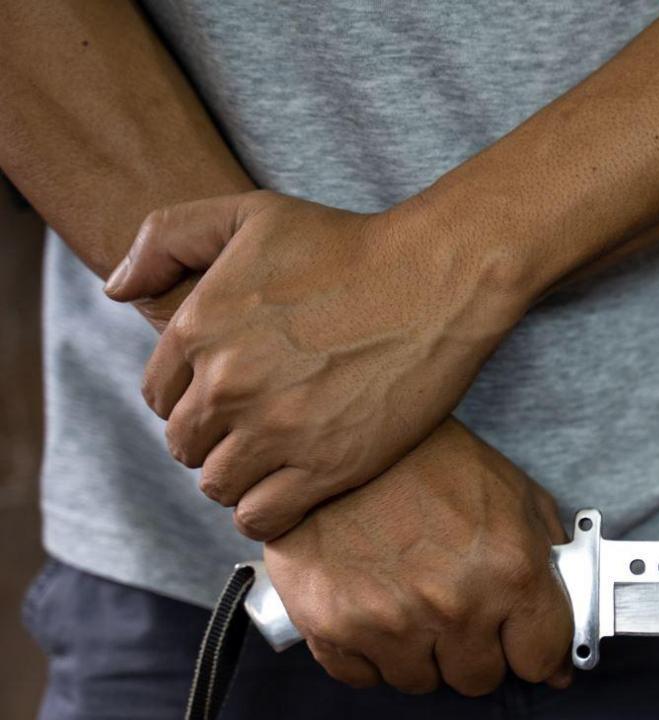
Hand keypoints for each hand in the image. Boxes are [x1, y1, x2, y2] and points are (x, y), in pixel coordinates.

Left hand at [104, 190, 529, 539]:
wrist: (435, 282)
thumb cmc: (348, 244)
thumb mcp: (250, 213)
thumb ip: (167, 237)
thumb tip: (118, 292)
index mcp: (200, 327)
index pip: (159, 395)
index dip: (191, 397)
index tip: (229, 394)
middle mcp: (228, 384)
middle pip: (186, 444)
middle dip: (214, 438)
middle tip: (258, 424)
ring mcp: (276, 430)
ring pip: (218, 485)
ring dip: (239, 476)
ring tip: (275, 457)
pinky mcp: (324, 467)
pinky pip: (261, 517)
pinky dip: (266, 511)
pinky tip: (290, 489)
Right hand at [264, 418, 573, 695]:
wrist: (343, 436)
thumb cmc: (430, 459)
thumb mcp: (512, 493)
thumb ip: (550, 566)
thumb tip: (562, 651)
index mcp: (509, 569)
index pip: (541, 657)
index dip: (533, 646)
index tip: (520, 637)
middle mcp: (454, 604)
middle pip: (480, 679)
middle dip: (476, 648)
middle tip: (457, 605)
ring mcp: (390, 621)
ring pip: (421, 681)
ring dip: (421, 650)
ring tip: (410, 594)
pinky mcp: (332, 626)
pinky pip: (364, 676)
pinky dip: (369, 651)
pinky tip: (372, 603)